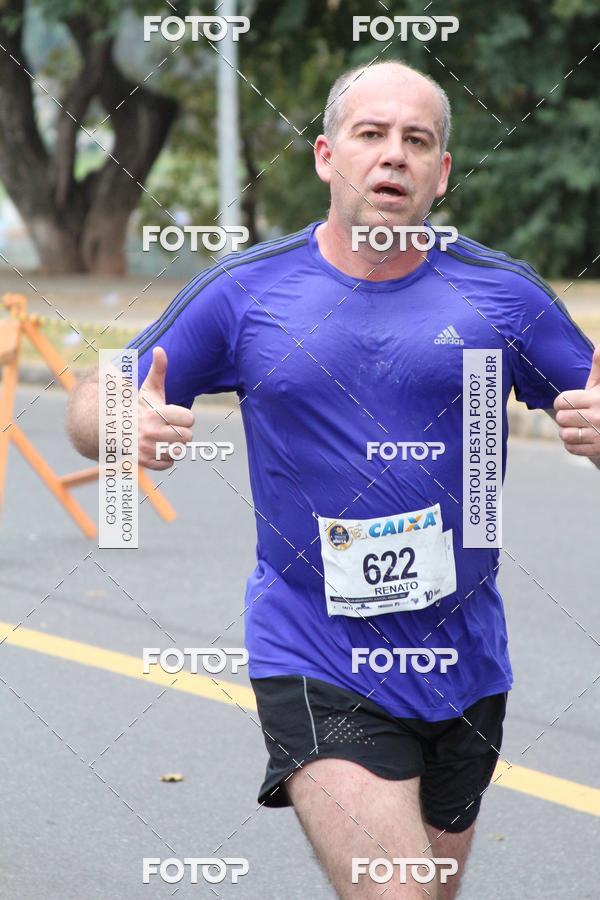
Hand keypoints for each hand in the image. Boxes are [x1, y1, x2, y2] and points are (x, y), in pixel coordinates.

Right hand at [138, 347, 194, 469]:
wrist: (114, 428)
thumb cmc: (138, 407)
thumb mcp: (149, 389)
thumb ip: (158, 370)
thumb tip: (160, 349)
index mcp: (156, 413)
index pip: (189, 419)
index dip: (184, 416)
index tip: (174, 415)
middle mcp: (151, 432)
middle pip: (187, 437)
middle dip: (181, 432)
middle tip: (169, 427)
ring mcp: (147, 449)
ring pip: (179, 451)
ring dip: (174, 445)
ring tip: (163, 437)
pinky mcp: (144, 462)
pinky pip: (169, 463)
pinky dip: (166, 458)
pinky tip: (158, 448)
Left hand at [554, 344, 599, 456]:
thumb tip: (599, 347)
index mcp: (596, 398)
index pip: (562, 400)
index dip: (563, 401)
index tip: (569, 401)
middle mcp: (597, 417)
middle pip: (561, 418)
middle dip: (565, 415)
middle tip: (574, 414)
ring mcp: (598, 435)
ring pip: (564, 434)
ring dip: (568, 431)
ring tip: (577, 425)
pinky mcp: (599, 449)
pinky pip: (572, 448)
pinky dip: (572, 444)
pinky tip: (581, 436)